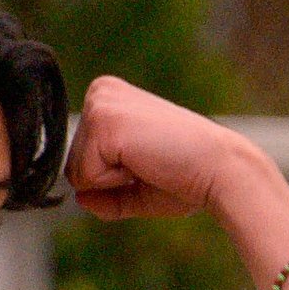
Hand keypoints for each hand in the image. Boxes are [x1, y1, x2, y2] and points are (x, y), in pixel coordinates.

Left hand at [64, 75, 253, 220]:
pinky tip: (143, 162)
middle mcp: (100, 92)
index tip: (145, 161)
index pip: (79, 158)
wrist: (217, 169)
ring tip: (146, 160)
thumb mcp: (135, 189)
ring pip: (75, 172)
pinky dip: (113, 182)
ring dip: (111, 181)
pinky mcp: (103, 122)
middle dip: (107, 180)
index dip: (110, 177)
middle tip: (147, 162)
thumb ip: (103, 195)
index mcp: (107, 99)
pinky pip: (85, 177)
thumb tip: (78, 197)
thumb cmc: (184, 177)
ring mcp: (100, 103)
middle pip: (72, 165)